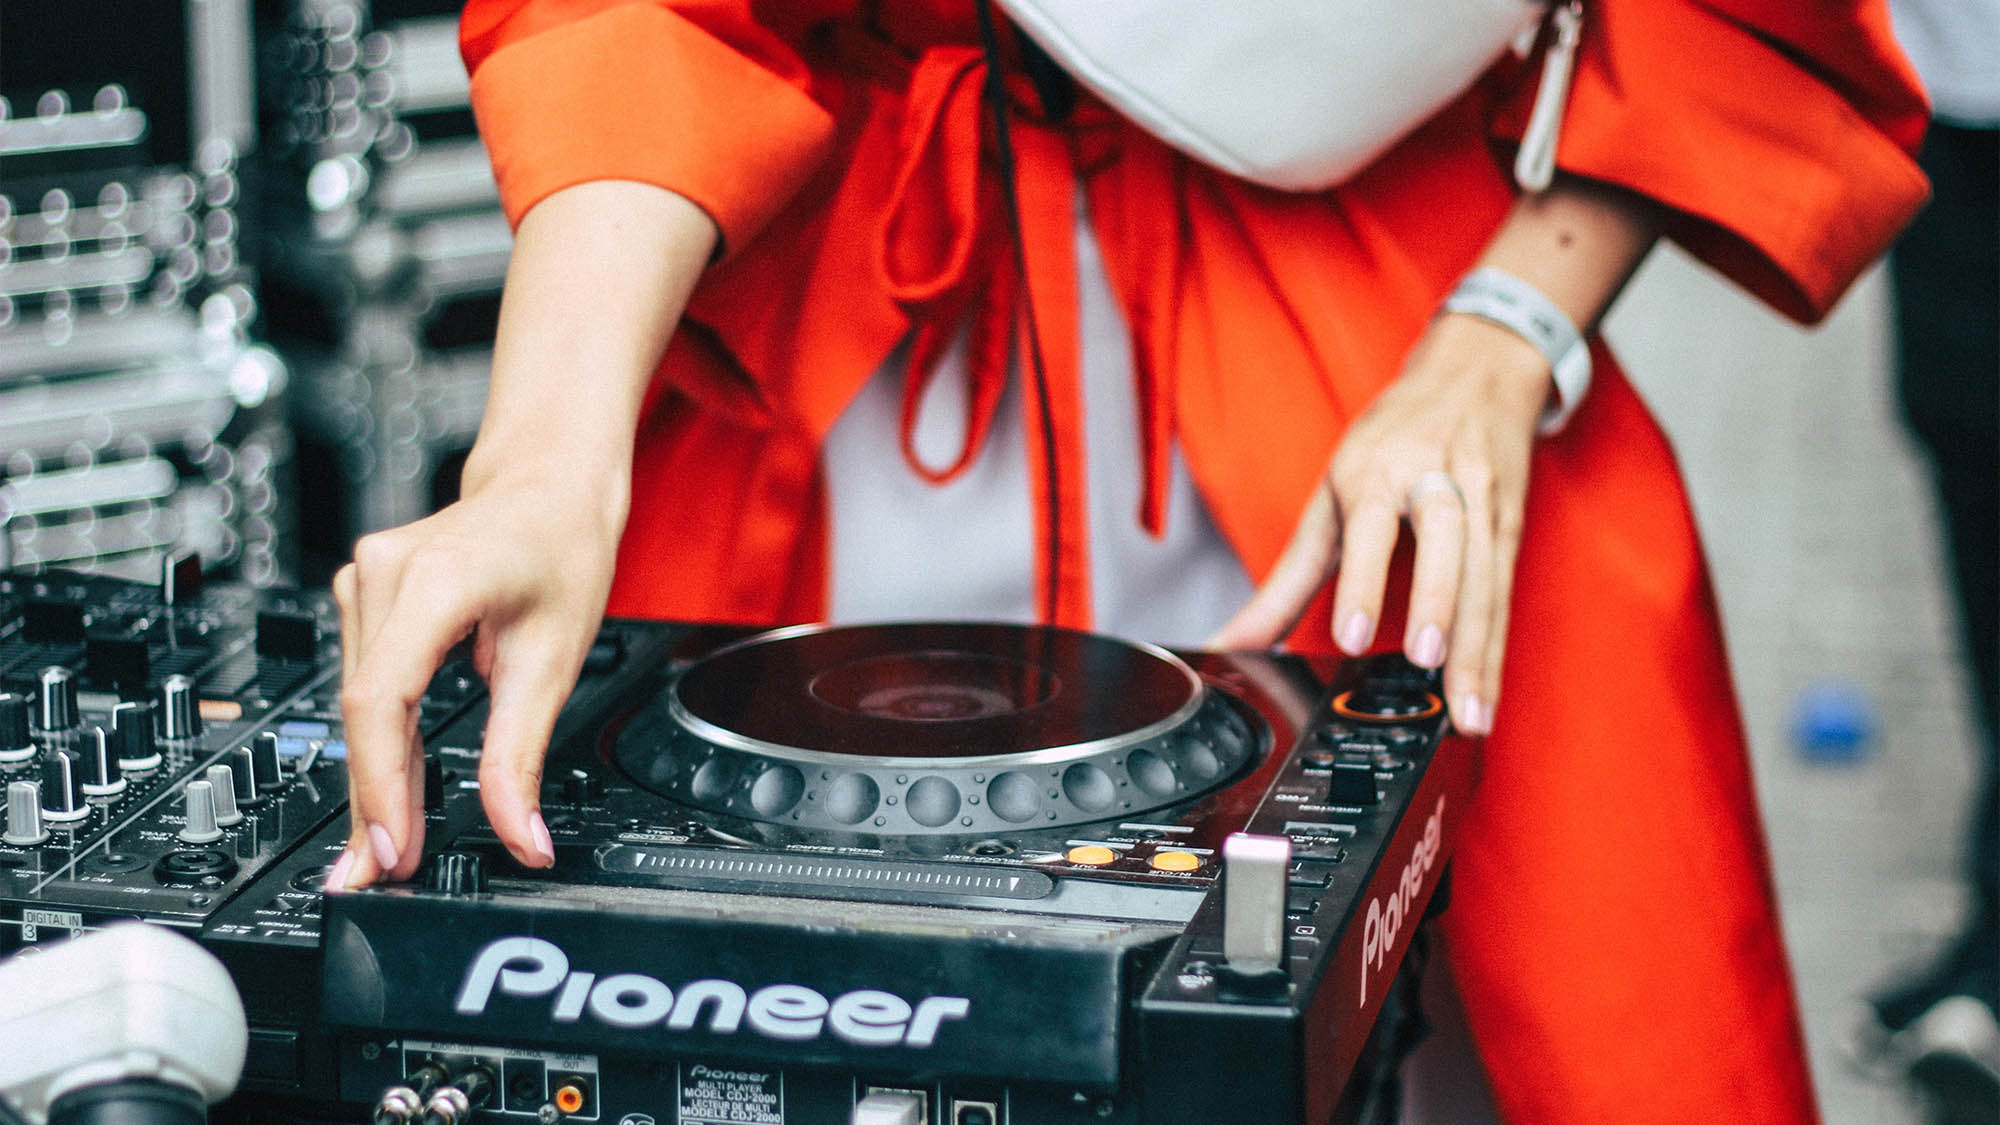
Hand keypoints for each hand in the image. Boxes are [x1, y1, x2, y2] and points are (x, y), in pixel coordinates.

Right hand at [321, 180, 717, 890]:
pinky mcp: (367, 595)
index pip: (383, 701)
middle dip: (372, 802)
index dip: (382, 786)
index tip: (394, 849)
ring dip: (373, 778)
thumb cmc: (561, 546)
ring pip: (360, 704)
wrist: (549, 483)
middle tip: (374, 877)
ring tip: (385, 851)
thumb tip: (520, 836)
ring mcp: (366, 580)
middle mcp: (384, 574)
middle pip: (364, 712)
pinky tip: (385, 795)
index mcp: (434, 581)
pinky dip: (379, 742)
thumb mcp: (555, 659)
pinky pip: (366, 683)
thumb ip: (523, 756)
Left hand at [1211, 313, 1551, 733]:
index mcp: (1378, 470)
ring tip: (1468, 713)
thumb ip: (1285, 581)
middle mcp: (1436, 480)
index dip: (1364, 579)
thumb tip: (1231, 642)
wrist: (1475, 374)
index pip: (1372, 525)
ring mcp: (1483, 501)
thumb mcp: (1330, 498)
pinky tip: (1487, 696)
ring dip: (1478, 650)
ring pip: (1486, 578)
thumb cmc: (1391, 442)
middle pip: (1446, 543)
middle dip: (1438, 606)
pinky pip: (1505, 595)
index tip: (1351, 636)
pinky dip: (1496, 650)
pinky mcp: (1512, 525)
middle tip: (1426, 664)